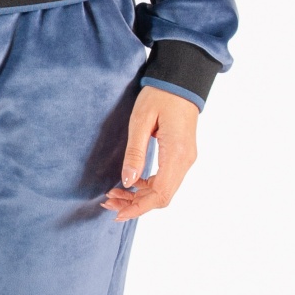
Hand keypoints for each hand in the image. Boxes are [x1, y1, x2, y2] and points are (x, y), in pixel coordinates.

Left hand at [100, 85, 198, 220]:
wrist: (181, 81)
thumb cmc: (160, 96)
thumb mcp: (141, 121)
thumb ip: (135, 153)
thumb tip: (127, 182)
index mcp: (176, 154)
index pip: (160, 194)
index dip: (138, 208)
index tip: (117, 214)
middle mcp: (185, 161)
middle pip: (162, 197)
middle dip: (135, 204)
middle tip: (108, 201)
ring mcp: (186, 159)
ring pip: (164, 190)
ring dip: (140, 196)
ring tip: (114, 194)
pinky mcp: (181, 156)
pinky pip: (166, 179)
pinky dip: (148, 186)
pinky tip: (131, 182)